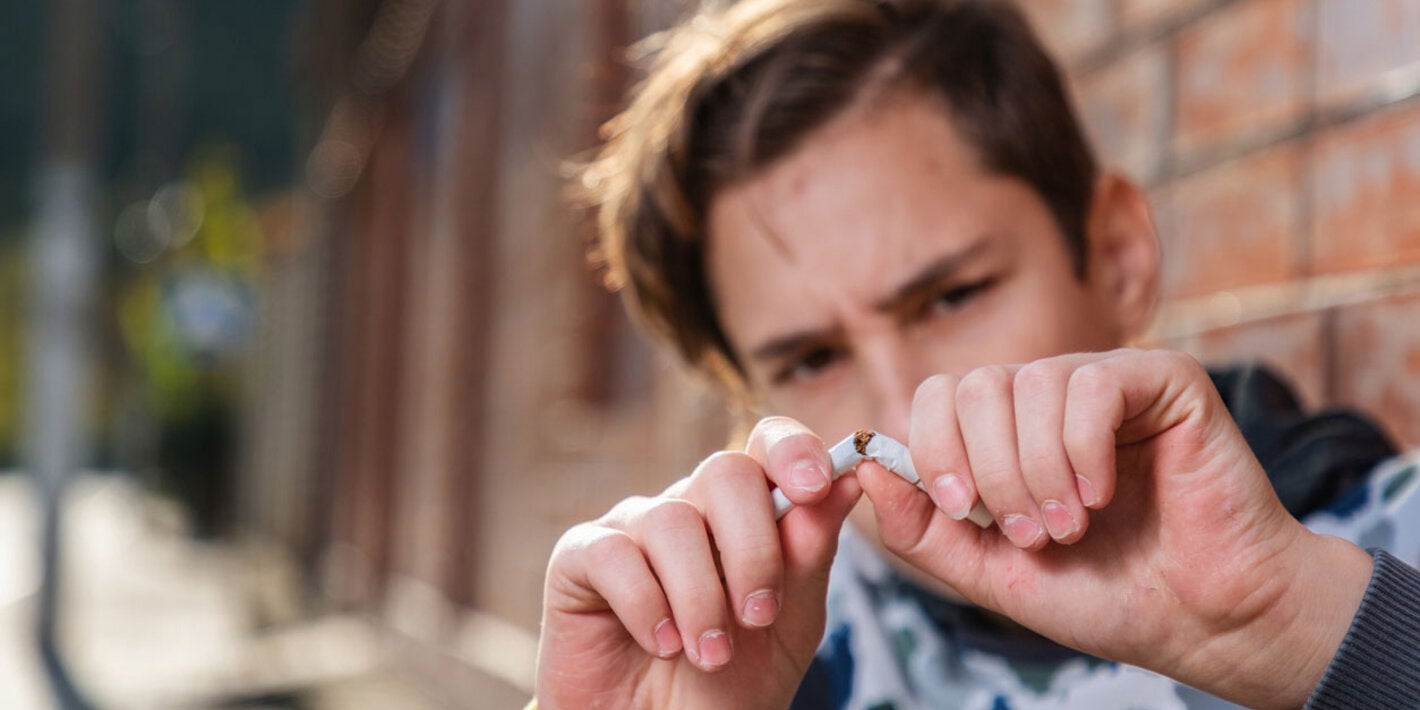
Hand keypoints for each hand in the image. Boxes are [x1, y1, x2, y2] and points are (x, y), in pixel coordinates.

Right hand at [536, 417, 861, 709]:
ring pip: (672, 519)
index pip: (768, 445)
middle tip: (758, 615)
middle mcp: (689, 507)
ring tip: (709, 656)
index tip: (815, 487)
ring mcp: (632, 528)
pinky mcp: (578, 557)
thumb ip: (811, 556)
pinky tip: (660, 644)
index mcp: (746, 514)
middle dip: (753, 547)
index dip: (793, 450)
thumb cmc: (725, 688)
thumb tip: (852, 477)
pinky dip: (645, 604)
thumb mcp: (788, 628)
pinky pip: (614, 554)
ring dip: (701, 597)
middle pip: (725, 472)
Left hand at [860, 349, 1372, 708]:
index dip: (935, 450)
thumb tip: (867, 467)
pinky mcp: (1164, 380)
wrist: (1205, 621)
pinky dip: (1084, 449)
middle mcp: (1050, 399)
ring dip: (1040, 471)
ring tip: (1072, 527)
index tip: (964, 511)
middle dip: (990, 472)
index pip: (938, 397)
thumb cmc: (1107, 595)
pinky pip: (1092, 384)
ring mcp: (1107, 383)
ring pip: (1029, 385)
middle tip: (1032, 535)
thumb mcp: (991, 572)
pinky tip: (1104, 493)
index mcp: (1006, 434)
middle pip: (973, 386)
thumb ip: (923, 527)